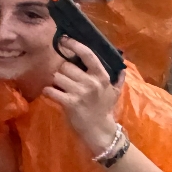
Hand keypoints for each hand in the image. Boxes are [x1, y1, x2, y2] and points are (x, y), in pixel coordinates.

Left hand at [43, 40, 122, 154]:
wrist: (100, 131)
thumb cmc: (105, 110)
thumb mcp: (115, 93)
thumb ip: (118, 78)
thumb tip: (123, 67)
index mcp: (102, 76)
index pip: (87, 54)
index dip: (74, 44)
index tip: (64, 40)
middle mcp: (91, 82)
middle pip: (66, 66)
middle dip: (62, 72)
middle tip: (65, 80)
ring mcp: (80, 92)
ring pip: (57, 77)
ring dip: (55, 82)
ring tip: (60, 88)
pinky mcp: (69, 103)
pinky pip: (51, 90)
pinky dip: (48, 91)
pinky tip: (52, 94)